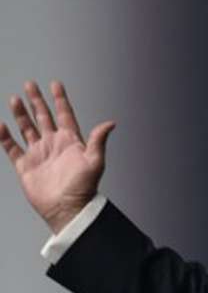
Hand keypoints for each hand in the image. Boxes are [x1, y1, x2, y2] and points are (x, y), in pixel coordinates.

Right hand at [0, 81, 114, 233]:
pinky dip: (4, 136)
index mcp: (70, 141)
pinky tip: (0, 125)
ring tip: (15, 99)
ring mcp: (39, 154)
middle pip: (43, 117)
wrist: (67, 208)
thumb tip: (111, 123)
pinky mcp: (26, 166)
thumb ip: (98, 140)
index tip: (55, 84)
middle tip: (30, 84)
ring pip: (27, 128)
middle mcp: (54, 144)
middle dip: (37, 101)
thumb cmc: (84, 187)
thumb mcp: (95, 161)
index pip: (64, 114)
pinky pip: (11, 148)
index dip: (60, 99)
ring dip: (21, 114)